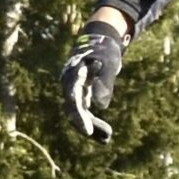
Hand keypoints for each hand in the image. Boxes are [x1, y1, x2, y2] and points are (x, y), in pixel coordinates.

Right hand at [60, 17, 127, 140]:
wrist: (100, 40)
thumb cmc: (104, 49)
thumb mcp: (108, 62)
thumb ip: (104, 81)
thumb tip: (101, 106)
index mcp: (73, 75)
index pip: (73, 99)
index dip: (79, 116)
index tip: (88, 132)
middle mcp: (70, 85)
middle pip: (73, 109)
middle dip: (87, 124)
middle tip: (105, 138)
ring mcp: (75, 90)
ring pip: (79, 113)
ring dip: (92, 126)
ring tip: (107, 138)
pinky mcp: (82, 94)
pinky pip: (85, 112)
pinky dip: (94, 122)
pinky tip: (106, 136)